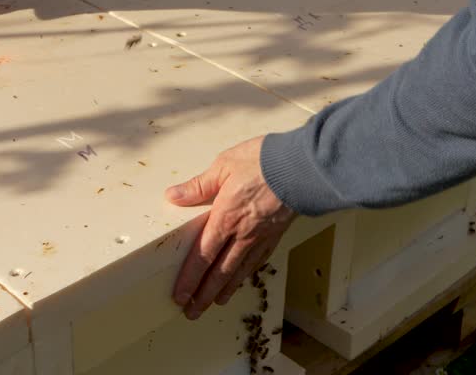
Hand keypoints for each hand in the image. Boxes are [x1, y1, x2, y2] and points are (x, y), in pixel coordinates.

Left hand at [166, 136, 295, 319]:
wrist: (302, 167)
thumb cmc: (263, 162)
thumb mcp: (223, 166)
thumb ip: (198, 186)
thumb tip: (174, 195)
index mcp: (224, 219)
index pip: (202, 257)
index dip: (190, 279)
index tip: (180, 296)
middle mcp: (241, 235)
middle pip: (219, 273)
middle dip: (204, 295)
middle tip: (192, 312)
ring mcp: (260, 238)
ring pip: (239, 271)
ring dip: (225, 290)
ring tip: (215, 303)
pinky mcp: (276, 234)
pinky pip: (258, 261)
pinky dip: (247, 274)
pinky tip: (243, 278)